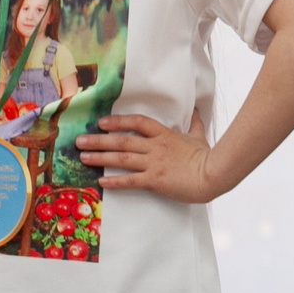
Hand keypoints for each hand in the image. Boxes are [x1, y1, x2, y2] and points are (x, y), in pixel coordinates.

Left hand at [79, 113, 221, 202]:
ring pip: (122, 158)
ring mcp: (154, 163)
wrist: (213, 175)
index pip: (138, 123)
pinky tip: (101, 181)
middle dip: (99, 140)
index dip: (118, 121)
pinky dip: (115, 181)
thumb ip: (195, 123)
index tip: (102, 122)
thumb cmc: (207, 156)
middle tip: (79, 141)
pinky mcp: (155, 181)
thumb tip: (197, 110)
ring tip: (83, 157)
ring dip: (100, 157)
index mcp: (165, 135)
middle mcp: (156, 147)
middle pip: (123, 140)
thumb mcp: (199, 136)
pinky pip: (130, 180)